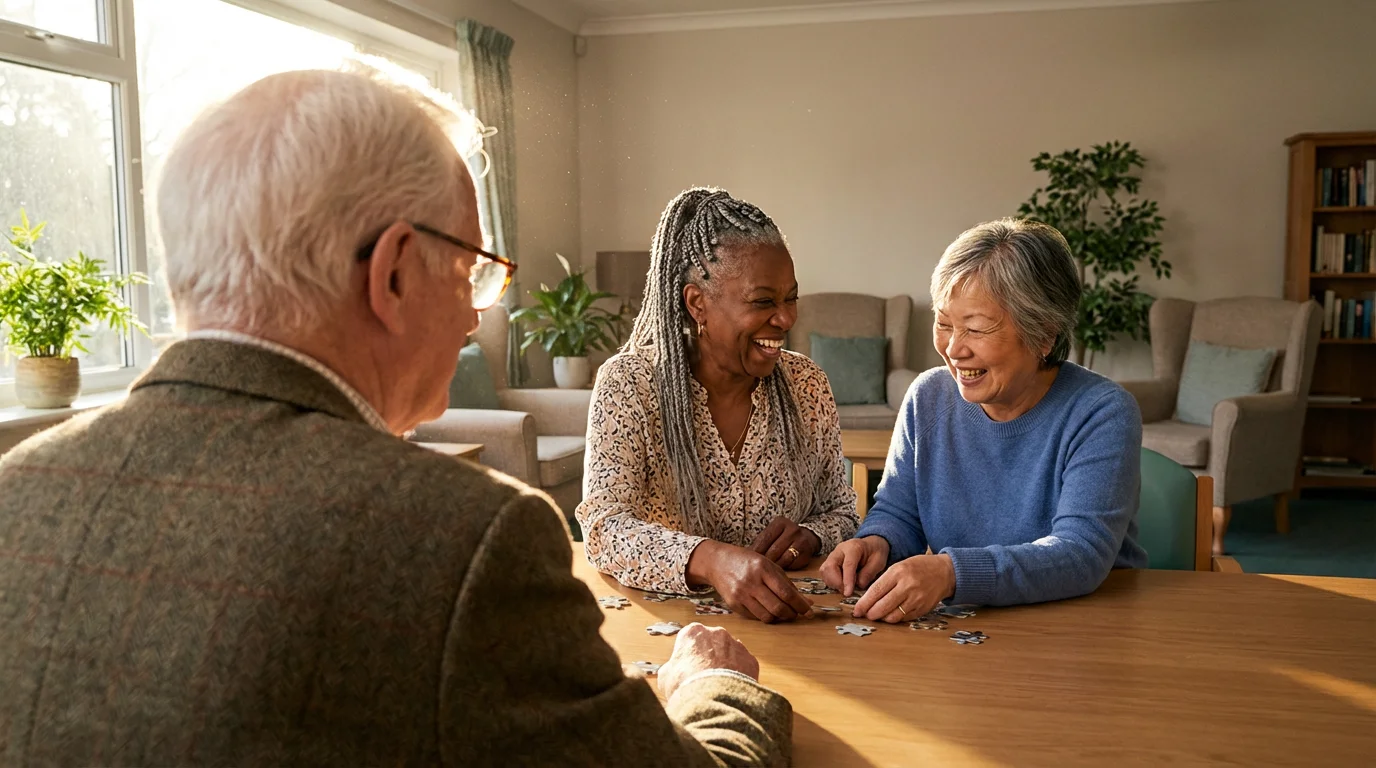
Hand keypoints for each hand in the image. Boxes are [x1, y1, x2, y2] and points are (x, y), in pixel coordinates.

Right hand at [657, 622, 759, 698]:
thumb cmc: (685, 685)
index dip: (688, 655)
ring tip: (719, 686)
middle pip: (712, 643)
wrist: (714, 699)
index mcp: (693, 632)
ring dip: (725, 665)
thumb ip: (670, 668)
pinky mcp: (750, 659)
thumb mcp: (665, 677)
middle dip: (709, 657)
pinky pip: (744, 666)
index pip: (690, 639)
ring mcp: (736, 645)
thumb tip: (671, 671)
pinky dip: (739, 675)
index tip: (687, 668)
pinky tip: (731, 689)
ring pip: (730, 653)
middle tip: (704, 677)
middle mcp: (717, 633)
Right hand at [687, 541, 812, 622]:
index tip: (809, 611)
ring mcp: (741, 595)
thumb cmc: (746, 561)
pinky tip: (768, 610)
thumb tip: (807, 602)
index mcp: (763, 569)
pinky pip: (755, 617)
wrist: (717, 562)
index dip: (800, 605)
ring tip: (784, 612)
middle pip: (778, 607)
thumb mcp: (769, 565)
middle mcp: (751, 582)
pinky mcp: (734, 605)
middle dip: (792, 614)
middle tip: (797, 613)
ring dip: (780, 618)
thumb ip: (788, 583)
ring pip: (767, 616)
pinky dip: (766, 616)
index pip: (786, 592)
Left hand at [750, 516, 821, 569]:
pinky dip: (784, 568)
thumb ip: (761, 542)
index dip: (756, 551)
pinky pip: (792, 564)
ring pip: (783, 559)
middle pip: (773, 550)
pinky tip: (778, 571)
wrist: (807, 537)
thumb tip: (746, 555)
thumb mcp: (773, 534)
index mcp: (780, 523)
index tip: (748, 561)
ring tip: (766, 573)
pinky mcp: (807, 553)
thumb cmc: (783, 537)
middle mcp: (792, 530)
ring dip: (773, 567)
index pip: (765, 538)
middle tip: (755, 570)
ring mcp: (801, 541)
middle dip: (763, 562)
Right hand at [819, 536, 889, 595]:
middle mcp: (840, 550)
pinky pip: (824, 573)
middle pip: (830, 566)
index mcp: (854, 547)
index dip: (847, 580)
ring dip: (833, 583)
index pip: (848, 564)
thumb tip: (858, 585)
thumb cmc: (874, 553)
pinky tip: (841, 584)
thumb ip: (869, 573)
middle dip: (837, 582)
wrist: (870, 546)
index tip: (848, 593)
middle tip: (847, 591)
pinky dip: (830, 581)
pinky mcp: (829, 562)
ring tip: (845, 587)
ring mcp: (833, 555)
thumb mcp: (878, 562)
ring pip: (825, 570)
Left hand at [852, 554, 955, 623]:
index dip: (864, 603)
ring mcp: (916, 599)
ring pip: (893, 616)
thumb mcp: (899, 566)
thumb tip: (868, 599)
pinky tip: (891, 615)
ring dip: (882, 618)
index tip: (856, 610)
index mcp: (898, 572)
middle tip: (865, 615)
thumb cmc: (919, 568)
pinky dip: (895, 619)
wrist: (944, 572)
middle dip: (871, 613)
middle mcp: (907, 586)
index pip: (876, 591)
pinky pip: (904, 619)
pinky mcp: (923, 609)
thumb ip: (885, 581)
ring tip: (878, 615)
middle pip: (883, 606)